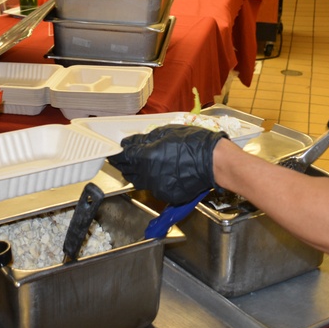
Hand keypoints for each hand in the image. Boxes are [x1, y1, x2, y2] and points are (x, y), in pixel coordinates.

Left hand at [108, 125, 226, 204]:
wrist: (213, 162)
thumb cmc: (193, 142)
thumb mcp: (166, 133)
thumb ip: (145, 140)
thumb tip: (131, 143)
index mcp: (146, 157)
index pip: (123, 158)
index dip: (117, 155)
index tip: (115, 152)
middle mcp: (148, 175)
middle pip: (128, 172)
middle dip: (124, 165)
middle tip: (124, 159)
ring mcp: (158, 187)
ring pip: (140, 182)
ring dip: (137, 174)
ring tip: (140, 166)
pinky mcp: (168, 195)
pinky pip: (155, 188)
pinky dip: (153, 180)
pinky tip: (160, 173)